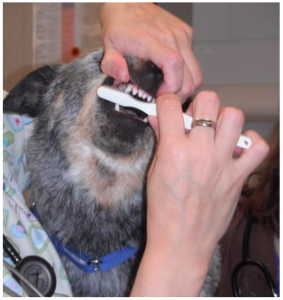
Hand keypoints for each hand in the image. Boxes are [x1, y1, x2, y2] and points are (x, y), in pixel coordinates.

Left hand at [99, 3, 201, 101]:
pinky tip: (171, 74)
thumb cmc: (120, 25)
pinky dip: (186, 75)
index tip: (159, 95)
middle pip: (189, 76)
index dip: (171, 86)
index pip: (173, 64)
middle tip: (163, 99)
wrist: (128, 3)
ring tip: (168, 90)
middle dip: (178, 94)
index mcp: (150, 39)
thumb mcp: (108, 46)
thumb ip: (111, 64)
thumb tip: (123, 77)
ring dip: (184, 87)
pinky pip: (193, 63)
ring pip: (196, 73)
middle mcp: (170, 36)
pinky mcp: (186, 35)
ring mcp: (181, 35)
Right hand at [131, 92, 268, 295]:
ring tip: (215, 132)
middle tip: (195, 119)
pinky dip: (250, 143)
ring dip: (223, 119)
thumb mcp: (154, 174)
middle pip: (208, 101)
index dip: (167, 102)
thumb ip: (160, 143)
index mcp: (174, 150)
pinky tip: (236, 148)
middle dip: (199, 105)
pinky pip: (257, 148)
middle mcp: (200, 152)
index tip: (168, 107)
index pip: (171, 106)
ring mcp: (222, 163)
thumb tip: (159, 122)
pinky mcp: (238, 177)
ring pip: (234, 116)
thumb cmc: (164, 212)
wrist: (181, 243)